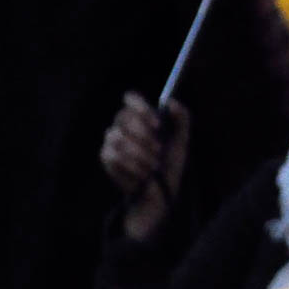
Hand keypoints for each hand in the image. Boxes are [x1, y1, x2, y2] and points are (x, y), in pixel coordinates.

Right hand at [99, 92, 189, 240]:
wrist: (162, 190)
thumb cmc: (170, 163)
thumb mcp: (181, 141)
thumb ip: (182, 119)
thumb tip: (170, 101)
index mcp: (140, 117)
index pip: (131, 98)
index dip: (141, 108)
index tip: (157, 125)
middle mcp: (123, 125)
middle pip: (123, 117)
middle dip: (145, 137)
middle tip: (159, 151)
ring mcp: (112, 140)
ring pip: (118, 137)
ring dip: (141, 154)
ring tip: (153, 166)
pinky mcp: (107, 157)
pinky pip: (114, 156)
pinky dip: (133, 167)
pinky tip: (143, 174)